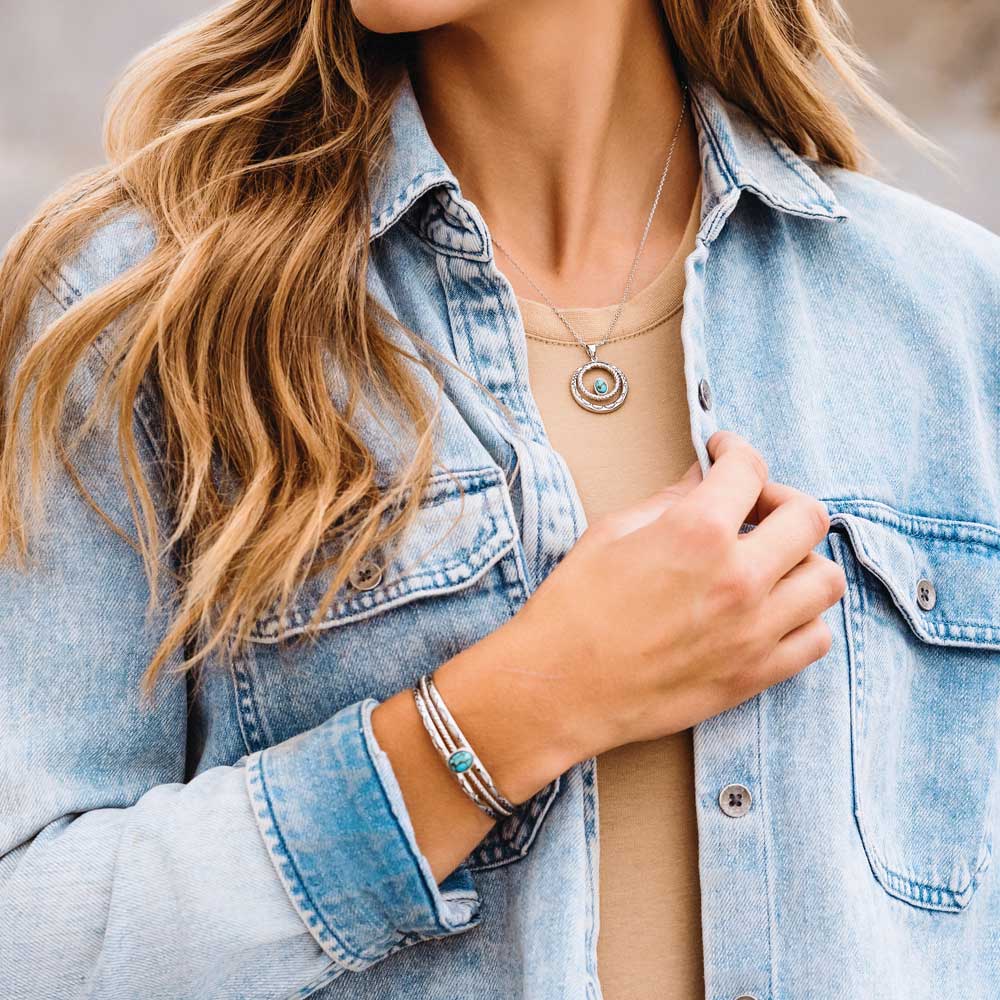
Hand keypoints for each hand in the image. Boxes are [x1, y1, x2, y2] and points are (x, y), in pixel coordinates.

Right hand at [491, 429, 845, 767]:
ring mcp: (753, 631)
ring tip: (768, 560)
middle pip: (807, 516)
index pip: (748, 470)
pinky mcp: (754, 675)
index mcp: (697, 533)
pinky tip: (772, 609)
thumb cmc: (573, 611)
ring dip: (801, 558)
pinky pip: (816, 637)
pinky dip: (804, 616)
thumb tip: (702, 477)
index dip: (735, 450)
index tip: (725, 454)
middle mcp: (738, 579)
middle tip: (751, 505)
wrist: (559, 689)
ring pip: (825, 578)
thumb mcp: (611, 533)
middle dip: (780, 497)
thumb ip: (669, 499)